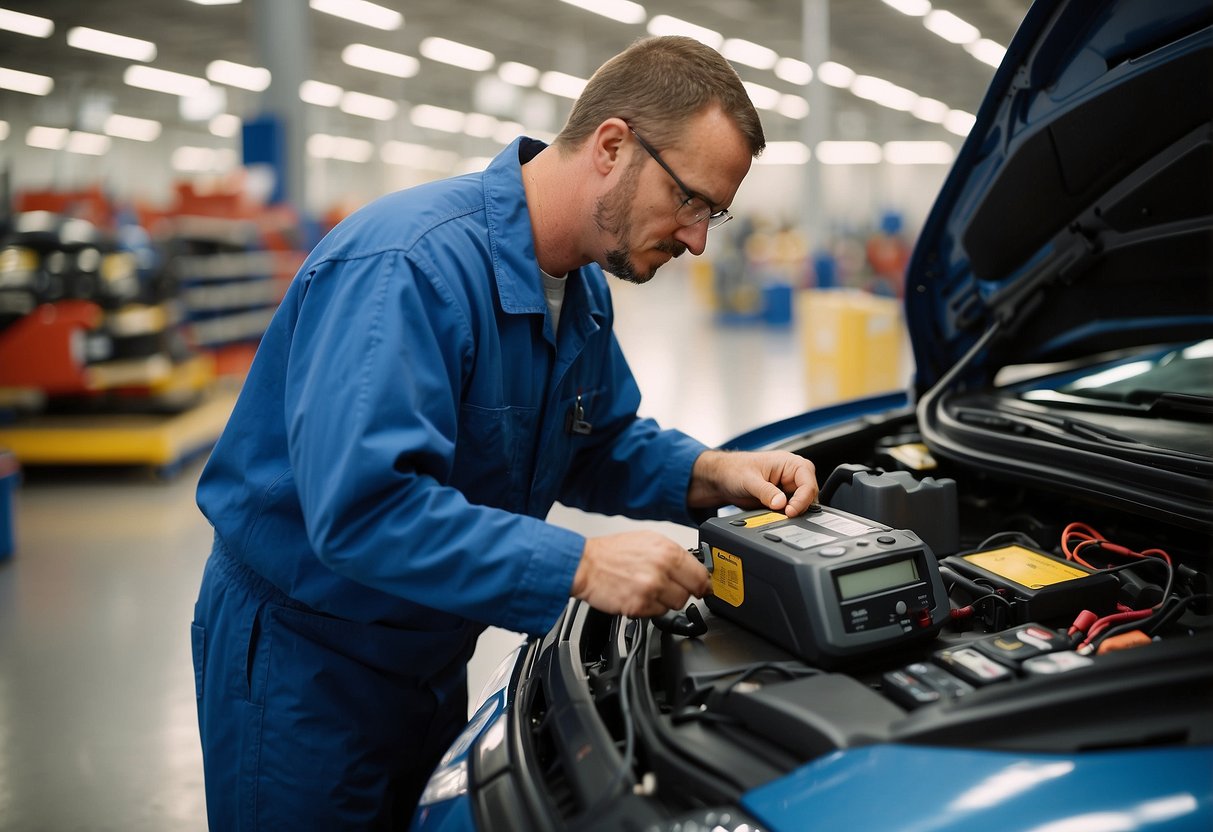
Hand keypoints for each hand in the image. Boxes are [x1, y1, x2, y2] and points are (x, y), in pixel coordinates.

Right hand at [571, 531, 710, 617]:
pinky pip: (657, 614)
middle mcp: (661, 570)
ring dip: (665, 601)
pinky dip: (650, 608)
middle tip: (668, 586)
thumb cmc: (613, 552)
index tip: (702, 587)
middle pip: (690, 593)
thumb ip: (674, 554)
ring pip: (675, 605)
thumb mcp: (648, 540)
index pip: (700, 575)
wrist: (585, 565)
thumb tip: (693, 567)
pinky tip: (638, 595)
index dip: (702, 583)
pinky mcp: (639, 607)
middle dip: (682, 591)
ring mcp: (650, 590)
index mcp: (667, 551)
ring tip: (648, 589)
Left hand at [687, 449, 818, 516]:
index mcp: (790, 463)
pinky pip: (791, 510)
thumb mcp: (749, 481)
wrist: (721, 478)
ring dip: (794, 512)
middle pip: (809, 496)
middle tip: (786, 516)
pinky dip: (787, 516)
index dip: (802, 500)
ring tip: (779, 516)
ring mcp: (788, 488)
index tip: (790, 511)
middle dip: (799, 507)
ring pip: (802, 505)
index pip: (808, 483)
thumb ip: (766, 492)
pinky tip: (777, 517)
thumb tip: (781, 503)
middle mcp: (793, 475)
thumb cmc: (734, 469)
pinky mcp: (782, 499)